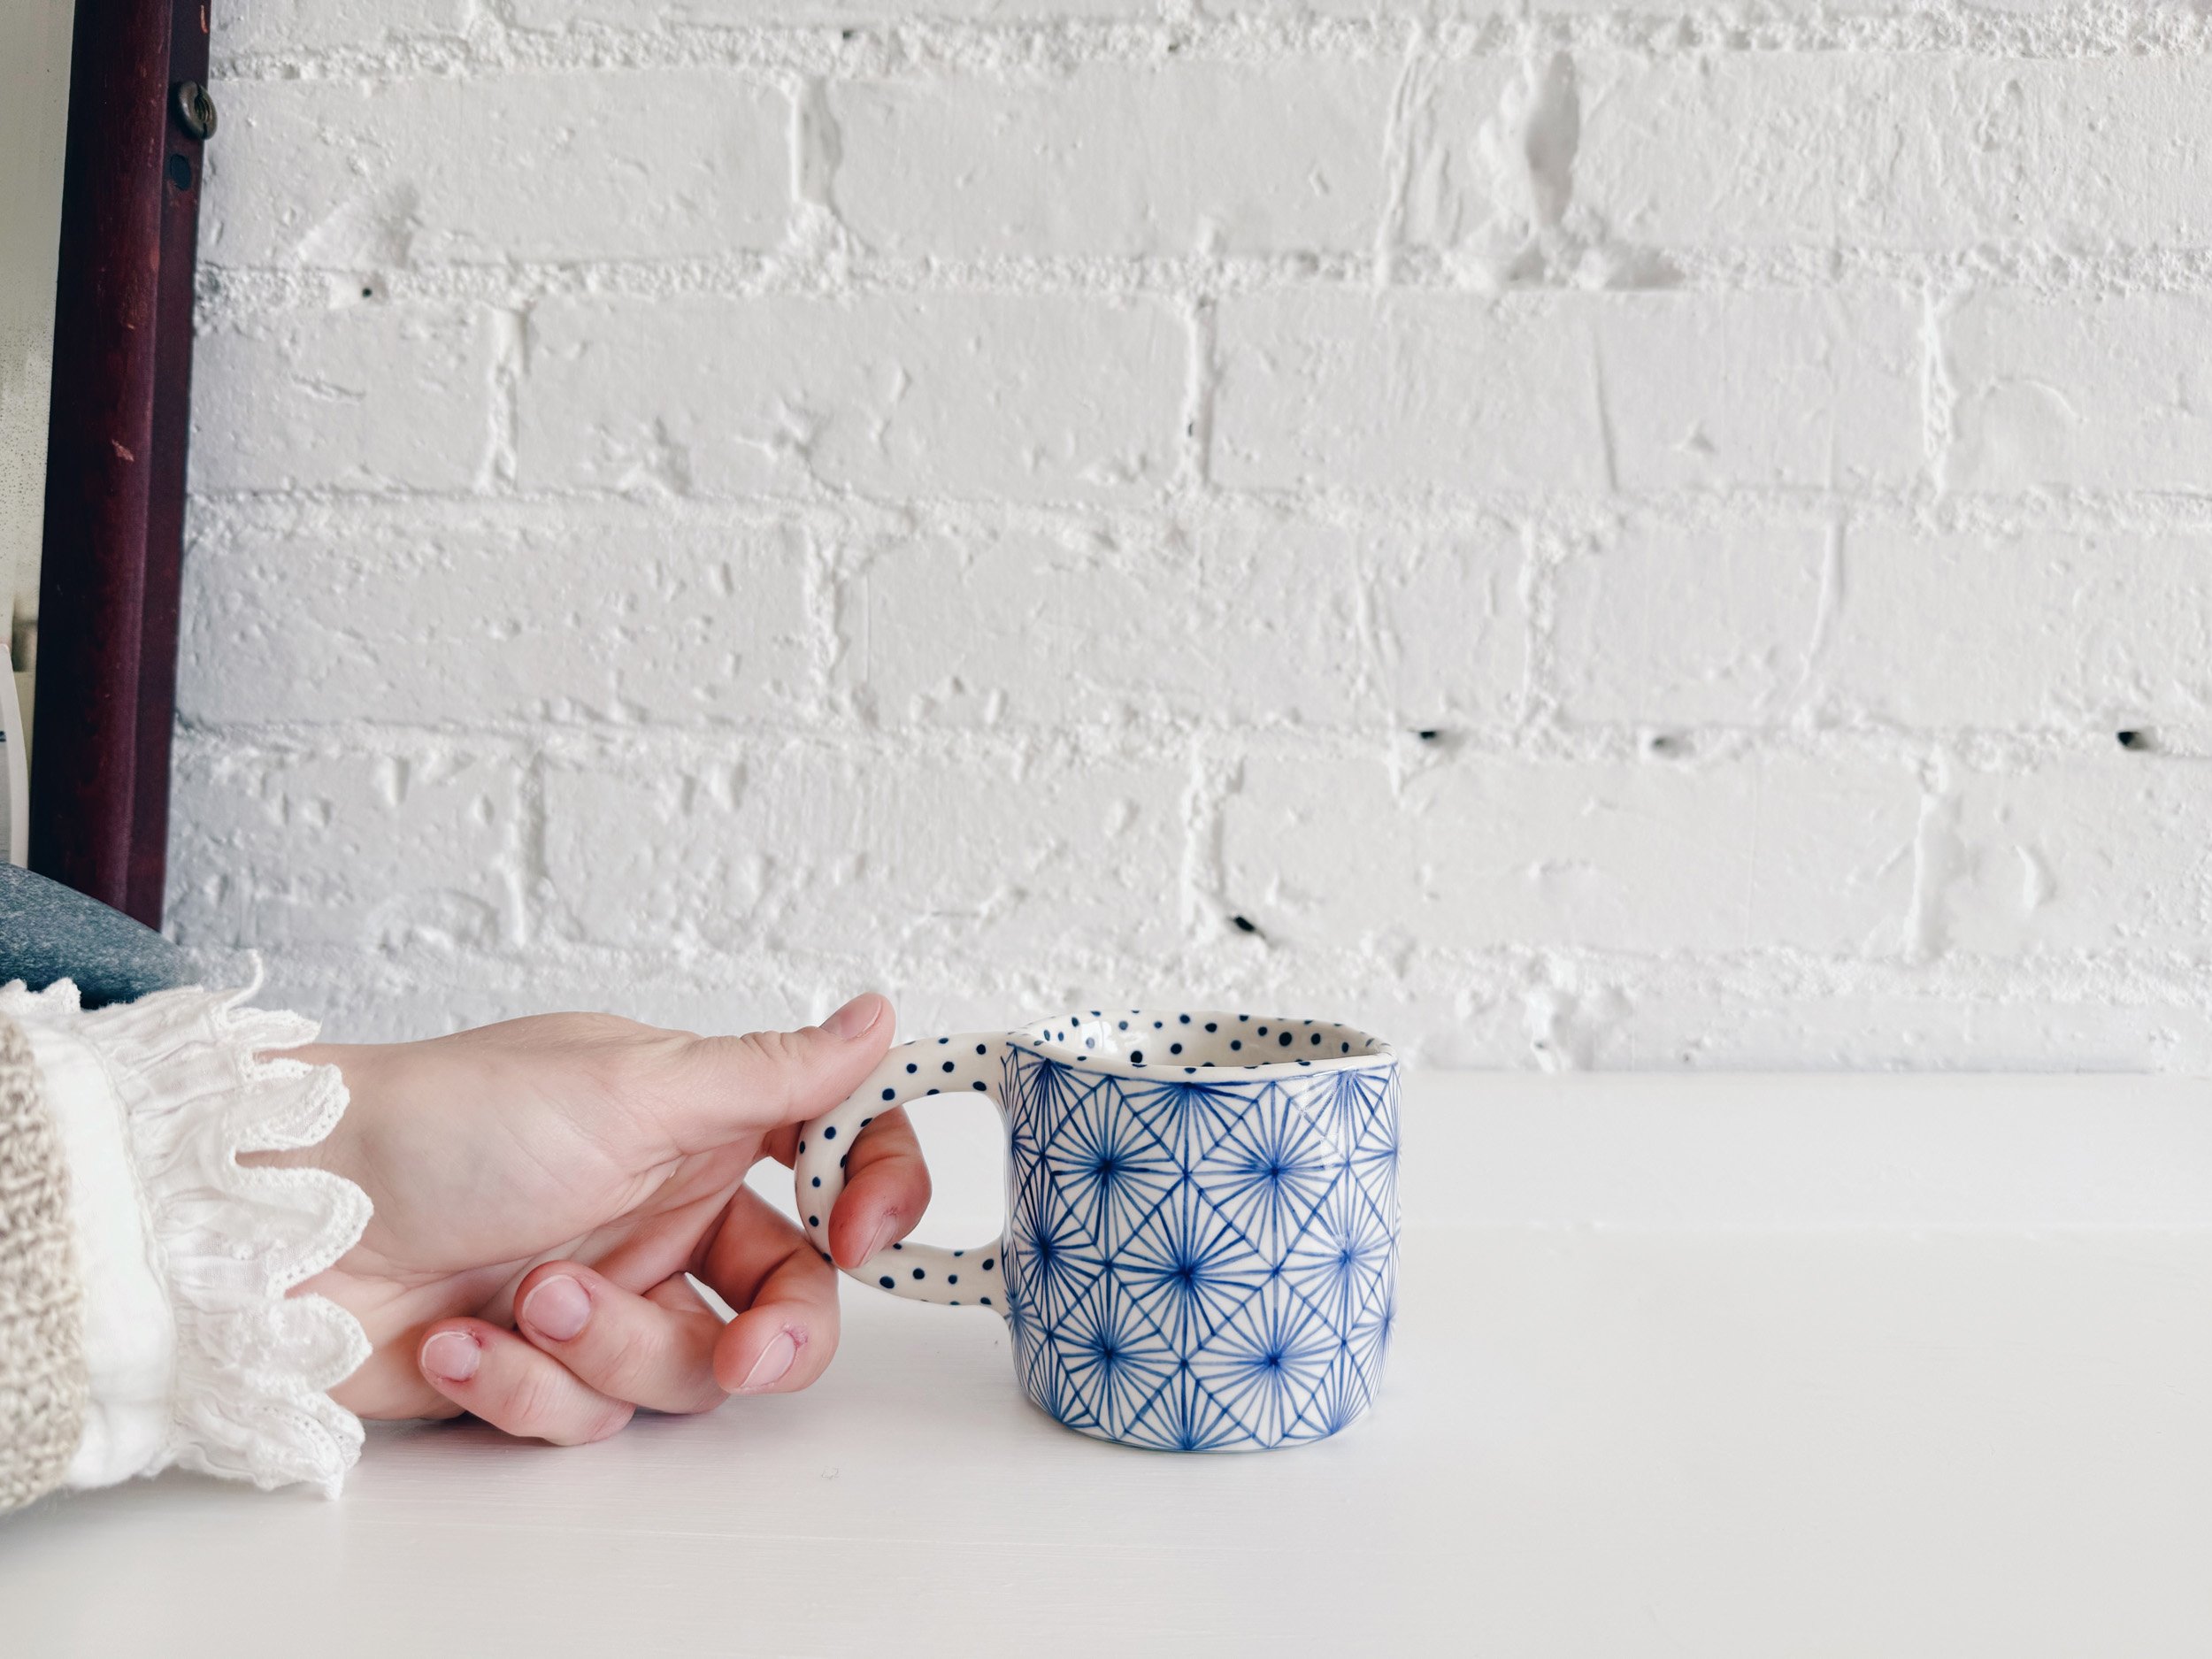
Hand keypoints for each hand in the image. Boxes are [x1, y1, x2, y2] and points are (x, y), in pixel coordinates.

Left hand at [276, 992, 920, 1443]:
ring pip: (689, 1370)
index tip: (862, 1234)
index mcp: (699, 1121)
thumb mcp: (630, 1087)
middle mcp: (667, 1206)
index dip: (877, 1194)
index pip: (838, 1151)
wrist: (276, 1227)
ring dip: (608, 1346)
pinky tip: (457, 1339)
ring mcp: (608, 1291)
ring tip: (526, 1301)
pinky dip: (525, 1383)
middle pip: (790, 1296)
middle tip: (744, 1357)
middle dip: (775, 1336)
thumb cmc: (441, 1123)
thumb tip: (882, 1017)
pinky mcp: (543, 1367)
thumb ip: (772, 1073)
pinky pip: (593, 1414)